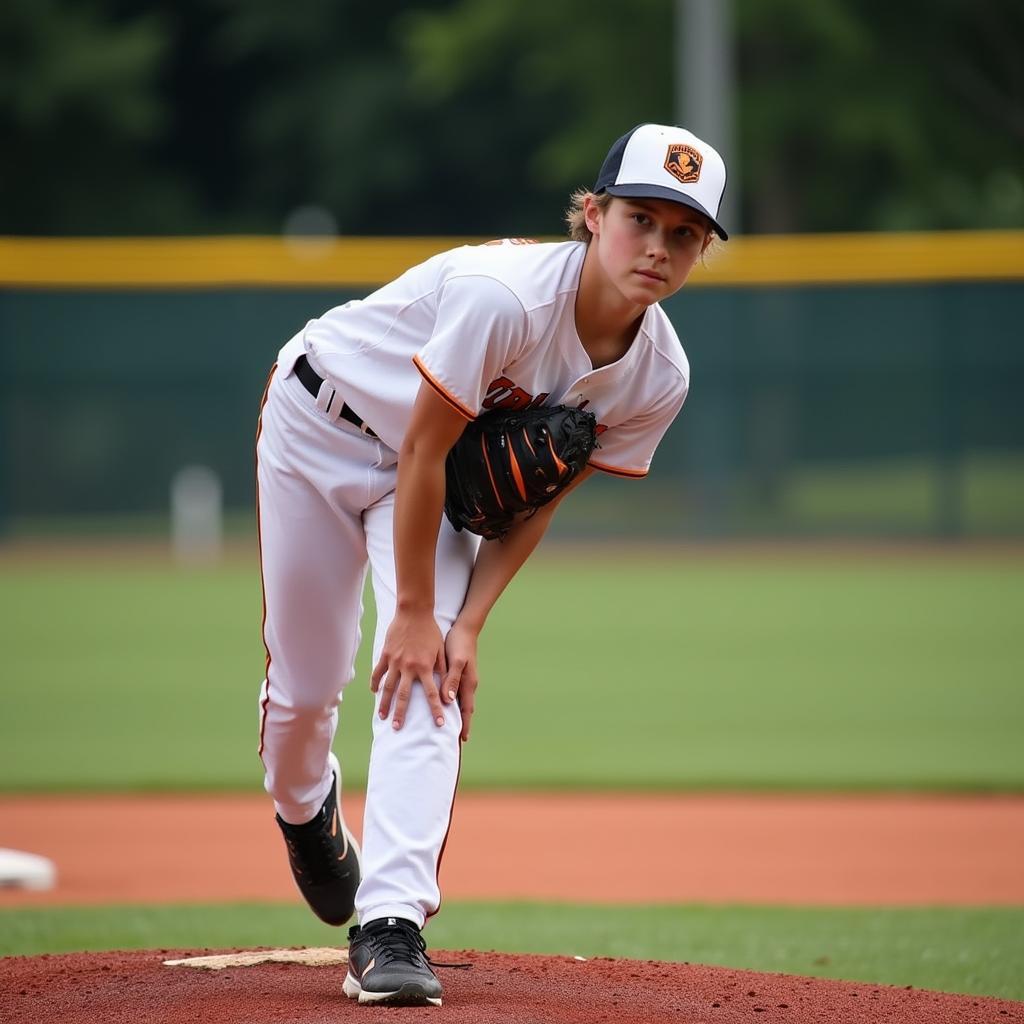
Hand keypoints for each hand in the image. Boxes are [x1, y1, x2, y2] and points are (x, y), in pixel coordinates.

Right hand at [371, 610, 446, 730]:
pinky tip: (374, 692)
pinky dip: (375, 683)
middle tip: (398, 728)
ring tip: (382, 717)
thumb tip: (448, 688)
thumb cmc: (431, 630)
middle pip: (404, 696)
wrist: (414, 612)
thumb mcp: (441, 650)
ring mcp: (395, 662)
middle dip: (401, 714)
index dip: (436, 710)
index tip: (439, 724)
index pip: (432, 694)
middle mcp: (409, 667)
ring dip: (384, 704)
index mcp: (425, 667)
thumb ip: (443, 670)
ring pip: (388, 687)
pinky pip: (378, 672)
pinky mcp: (386, 655)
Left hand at [443, 620, 479, 741]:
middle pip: (465, 709)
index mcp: (468, 683)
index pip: (466, 709)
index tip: (462, 739)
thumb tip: (448, 700)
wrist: (465, 628)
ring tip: (451, 726)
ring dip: (456, 714)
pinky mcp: (459, 674)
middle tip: (457, 739)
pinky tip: (446, 705)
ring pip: (460, 702)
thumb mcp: (456, 661)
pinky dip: (452, 702)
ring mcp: (464, 679)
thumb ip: (452, 679)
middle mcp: (467, 684)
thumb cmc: (459, 643)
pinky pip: (455, 693)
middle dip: (462, 723)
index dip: (464, 724)